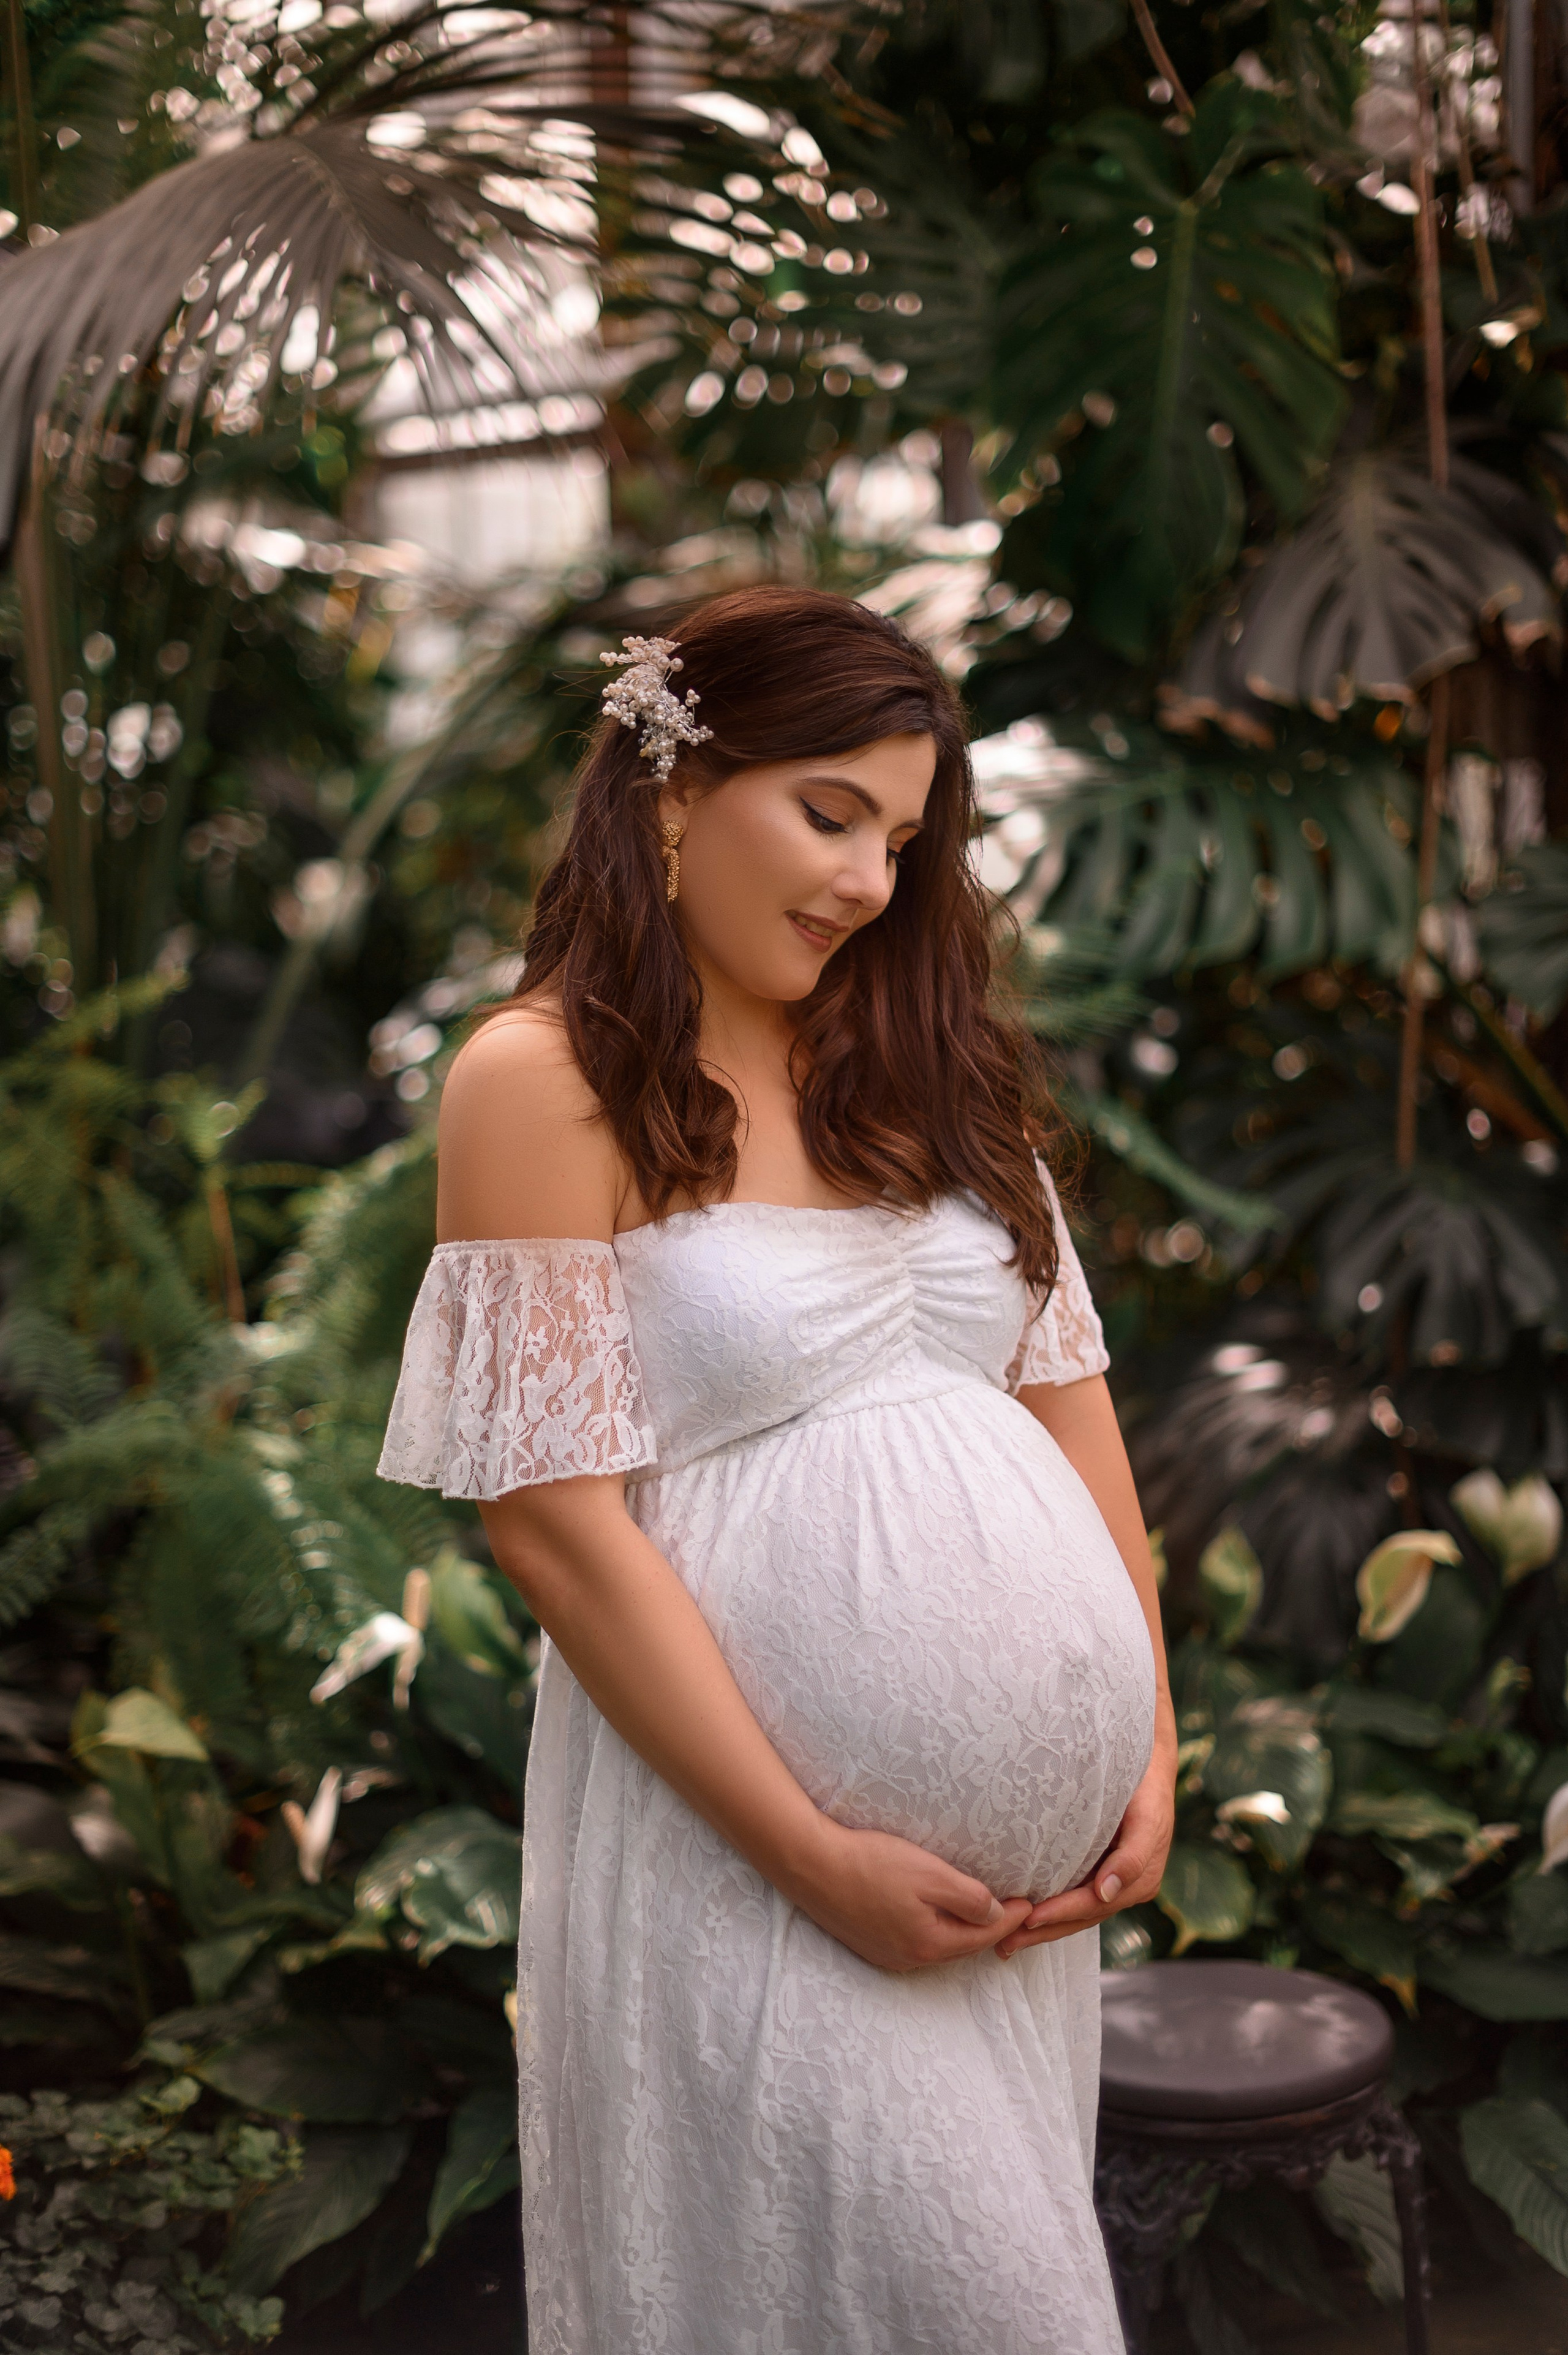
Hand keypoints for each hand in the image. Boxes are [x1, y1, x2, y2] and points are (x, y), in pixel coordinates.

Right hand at [789, 1820, 1031, 1973]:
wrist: (812, 1865)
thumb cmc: (871, 1863)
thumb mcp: (929, 1873)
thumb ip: (968, 1897)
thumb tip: (996, 1914)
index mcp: (929, 1944)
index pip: (983, 1937)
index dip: (1010, 1919)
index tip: (1030, 1902)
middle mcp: (909, 1958)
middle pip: (961, 1946)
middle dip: (989, 1929)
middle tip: (1012, 1908)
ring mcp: (887, 1954)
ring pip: (938, 1946)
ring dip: (961, 1931)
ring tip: (980, 1911)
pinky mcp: (870, 1943)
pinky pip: (916, 1942)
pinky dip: (935, 1930)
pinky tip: (936, 1914)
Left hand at [994, 1746, 1176, 1960]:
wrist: (1150, 1765)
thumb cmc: (1146, 1789)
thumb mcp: (1147, 1818)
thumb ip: (1133, 1858)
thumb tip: (1106, 1893)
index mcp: (1139, 1880)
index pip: (1092, 1905)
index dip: (1061, 1914)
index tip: (1028, 1919)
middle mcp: (1125, 1887)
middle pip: (1081, 1917)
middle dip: (1044, 1932)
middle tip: (1004, 1943)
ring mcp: (1113, 1882)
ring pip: (1076, 1913)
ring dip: (1043, 1928)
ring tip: (1007, 1940)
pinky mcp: (1100, 1871)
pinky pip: (1075, 1896)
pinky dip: (1052, 1909)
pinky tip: (1025, 1917)